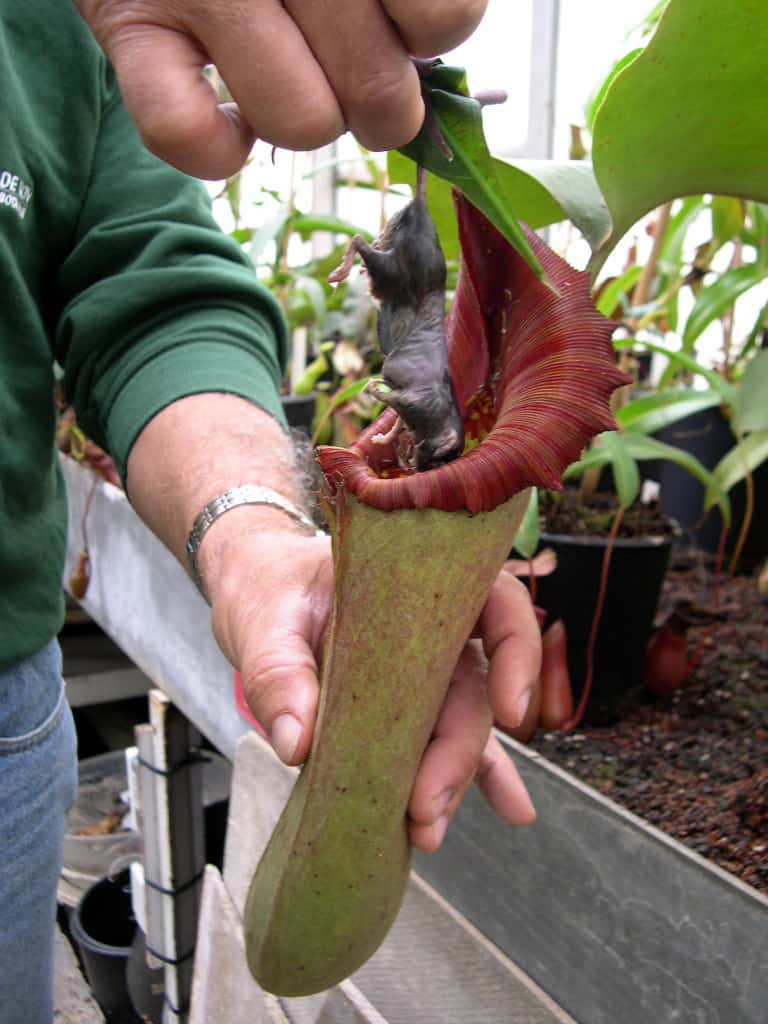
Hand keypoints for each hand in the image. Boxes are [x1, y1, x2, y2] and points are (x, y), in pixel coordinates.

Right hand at [74, 0, 487, 178]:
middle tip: (352, 67)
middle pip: (377, 91)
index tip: (403, 23)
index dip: (433, 37)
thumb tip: (435, 37)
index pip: (443, 19)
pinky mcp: (128, 25)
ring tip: (288, 73)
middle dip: (378, 103)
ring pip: (301, 122)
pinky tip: (230, 124)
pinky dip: (216, 151)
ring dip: (306, 118)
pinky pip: (183, 131)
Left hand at [207, 529, 538, 853]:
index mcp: (416, 586)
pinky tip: (507, 810)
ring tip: (427, 830)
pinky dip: (472, 778)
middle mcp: (434, 629)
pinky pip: (444, 744)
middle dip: (458, 751)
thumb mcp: (263, 621)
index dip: (517, 650)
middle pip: (472, 687)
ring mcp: (422, 674)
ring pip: (459, 726)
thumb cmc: (270, 588)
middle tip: (424, 805)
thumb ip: (277, 673)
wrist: (257, 591)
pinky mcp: (403, 711)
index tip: (509, 710)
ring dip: (452, 779)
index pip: (497, 603)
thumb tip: (298, 742)